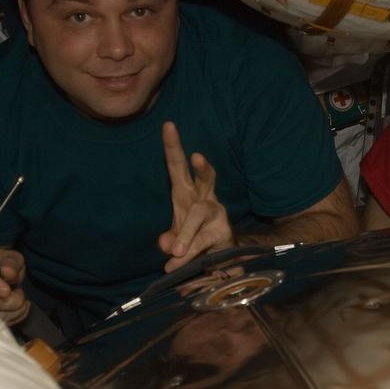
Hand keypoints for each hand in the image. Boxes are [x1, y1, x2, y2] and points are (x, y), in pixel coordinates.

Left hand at [158, 120, 234, 272]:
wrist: (220, 260)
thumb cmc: (194, 240)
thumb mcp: (176, 238)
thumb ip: (171, 238)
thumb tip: (165, 244)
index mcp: (186, 193)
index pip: (178, 167)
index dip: (173, 147)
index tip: (168, 125)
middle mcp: (205, 198)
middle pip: (204, 178)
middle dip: (202, 167)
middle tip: (198, 156)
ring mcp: (217, 214)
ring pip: (201, 214)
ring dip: (187, 232)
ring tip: (176, 251)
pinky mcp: (224, 232)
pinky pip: (204, 242)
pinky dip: (190, 254)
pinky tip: (178, 263)